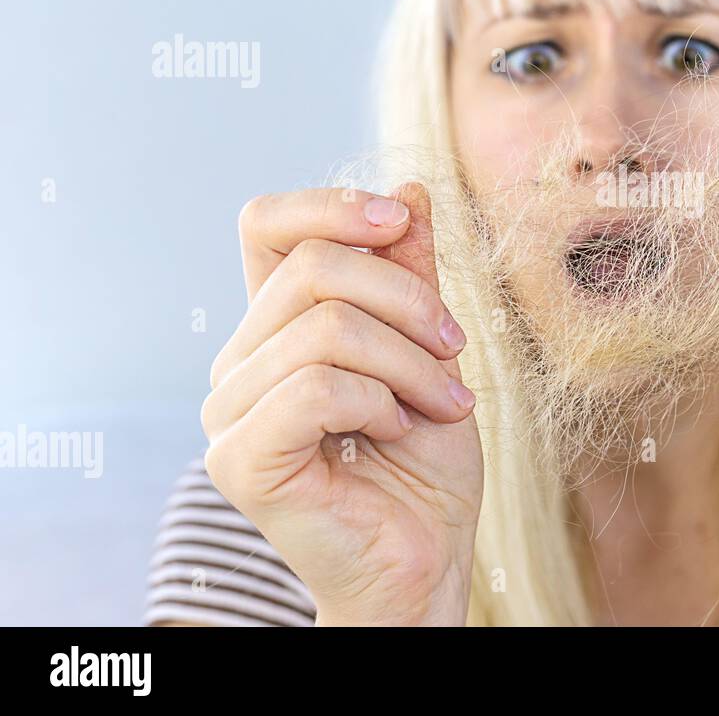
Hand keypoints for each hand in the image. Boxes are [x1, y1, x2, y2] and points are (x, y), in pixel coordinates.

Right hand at [202, 183, 482, 625]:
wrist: (427, 556)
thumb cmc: (426, 461)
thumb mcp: (431, 348)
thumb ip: (412, 275)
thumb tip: (410, 191)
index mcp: (278, 327)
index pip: (268, 226)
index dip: (331, 205)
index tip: (399, 222)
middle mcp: (241, 362)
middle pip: (315, 270)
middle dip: (410, 304)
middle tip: (456, 353)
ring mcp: (232, 412)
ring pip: (326, 328)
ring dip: (410, 363)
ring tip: (443, 405)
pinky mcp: (242, 460)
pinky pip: (317, 387)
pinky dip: (379, 401)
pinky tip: (397, 431)